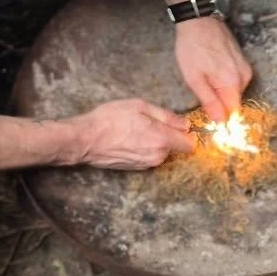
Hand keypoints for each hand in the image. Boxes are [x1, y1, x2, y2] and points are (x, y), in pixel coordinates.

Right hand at [76, 99, 195, 169]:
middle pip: (174, 147)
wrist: (86, 139)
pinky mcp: (136, 169)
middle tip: (148, 122)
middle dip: (167, 135)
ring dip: (154, 142)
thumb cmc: (110, 119)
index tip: (178, 125)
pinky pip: (149, 157)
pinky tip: (129, 139)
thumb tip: (185, 124)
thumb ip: (166, 116)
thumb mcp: (139, 106)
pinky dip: (144, 149)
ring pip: (161, 152)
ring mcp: (146, 164)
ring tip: (135, 130)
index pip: (190, 144)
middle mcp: (157, 156)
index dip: (186, 133)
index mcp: (162, 139)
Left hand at [174, 16, 253, 121]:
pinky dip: (224, 79)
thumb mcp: (194, 78)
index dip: (220, 117)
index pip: (233, 113)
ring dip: (220, 89)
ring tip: (205, 74)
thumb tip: (221, 122)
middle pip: (233, 101)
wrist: (198, 20)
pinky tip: (211, 67)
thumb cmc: (192, 47)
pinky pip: (235, 79)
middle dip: (218, 101)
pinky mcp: (242, 60)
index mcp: (232, 82)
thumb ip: (209, 102)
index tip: (208, 113)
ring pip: (234, 90)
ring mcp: (245, 66)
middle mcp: (244, 76)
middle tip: (201, 87)